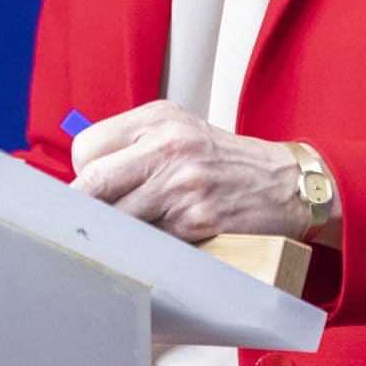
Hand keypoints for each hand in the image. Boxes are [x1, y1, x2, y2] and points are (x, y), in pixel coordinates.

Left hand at [68, 100, 303, 241]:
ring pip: (114, 219)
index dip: (84, 175)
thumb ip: (133, 145)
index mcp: (158, 119)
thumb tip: (82, 183)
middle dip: (84, 209)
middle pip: (91, 184)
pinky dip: (146, 245)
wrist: (284, 183)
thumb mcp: (180, 130)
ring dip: (116, 231)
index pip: (86, 148)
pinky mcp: (194, 220)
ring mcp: (181, 184)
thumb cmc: (225, 162)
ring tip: (134, 229)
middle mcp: (168, 146)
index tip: (95, 189)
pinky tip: (164, 236)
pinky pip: (146, 241)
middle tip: (90, 221)